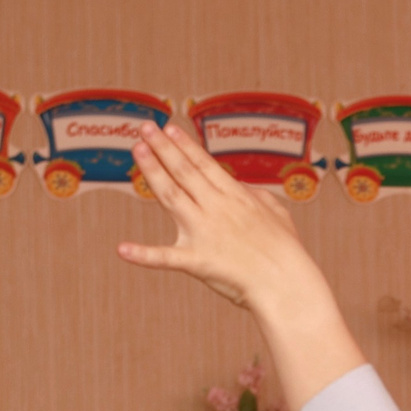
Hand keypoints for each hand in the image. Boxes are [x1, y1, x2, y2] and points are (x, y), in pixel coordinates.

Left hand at [119, 124, 328, 315]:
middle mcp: (216, 207)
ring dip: (152, 171)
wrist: (287, 283)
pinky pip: (165, 258)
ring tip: (138, 150)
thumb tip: (241, 187)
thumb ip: (256, 196)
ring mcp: (204, 232)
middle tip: (144, 130)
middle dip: (162, 148)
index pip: (204, 164)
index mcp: (235, 197)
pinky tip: (122, 250)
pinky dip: (143, 255)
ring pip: (170, 196)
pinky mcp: (197, 261)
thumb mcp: (277, 213)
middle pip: (183, 172)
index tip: (169, 128)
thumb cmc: (286, 251)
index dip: (184, 145)